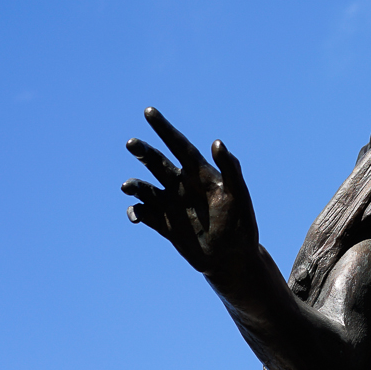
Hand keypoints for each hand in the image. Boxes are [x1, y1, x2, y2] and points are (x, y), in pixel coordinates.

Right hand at [122, 107, 258, 274]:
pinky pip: (142, 213)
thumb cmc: (241, 223)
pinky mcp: (163, 224)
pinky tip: (137, 215)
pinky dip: (135, 211)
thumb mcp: (239, 194)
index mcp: (200, 174)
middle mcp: (182, 185)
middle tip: (132, 143)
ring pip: (144, 187)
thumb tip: (216, 142)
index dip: (165, 129)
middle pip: (157, 163)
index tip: (149, 111)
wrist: (233, 258)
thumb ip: (230, 169)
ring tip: (129, 187)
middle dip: (143, 152)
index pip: (180, 146)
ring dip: (134, 184)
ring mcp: (171, 204)